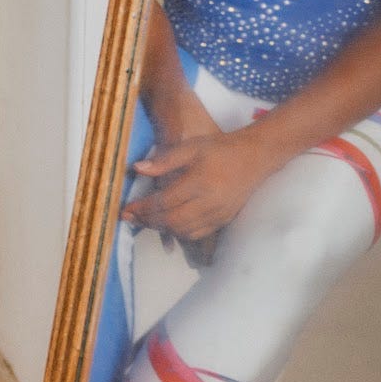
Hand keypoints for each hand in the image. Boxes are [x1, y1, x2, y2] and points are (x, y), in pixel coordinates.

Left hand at [122, 126, 274, 241]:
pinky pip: (196, 234)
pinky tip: (167, 224)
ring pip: (183, 231)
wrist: (254, 157)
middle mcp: (208, 203)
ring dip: (161, 228)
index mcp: (199, 182)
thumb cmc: (220, 149)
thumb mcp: (191, 147)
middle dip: (147, 221)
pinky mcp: (223, 221)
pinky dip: (178, 232)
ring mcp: (217, 215)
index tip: (125, 209)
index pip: (164, 201)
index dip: (142, 208)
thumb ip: (164, 160)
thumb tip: (136, 169)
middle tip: (130, 217)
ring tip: (145, 220)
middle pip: (171, 221)